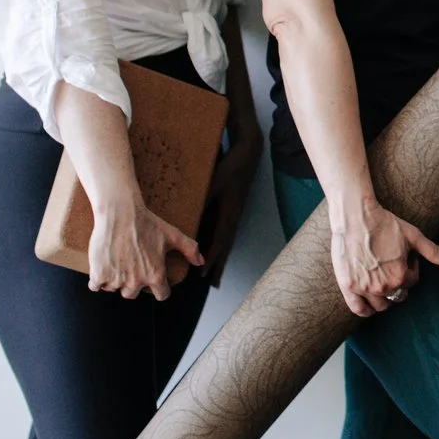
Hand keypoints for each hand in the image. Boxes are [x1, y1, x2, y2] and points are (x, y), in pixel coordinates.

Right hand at [86, 188, 204, 302]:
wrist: (120, 213)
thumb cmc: (147, 223)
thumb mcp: (173, 235)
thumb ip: (190, 249)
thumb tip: (200, 262)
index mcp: (155, 275)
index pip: (161, 295)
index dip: (159, 288)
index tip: (154, 282)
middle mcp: (136, 282)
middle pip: (133, 294)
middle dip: (133, 283)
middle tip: (131, 266)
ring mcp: (116, 280)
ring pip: (114, 289)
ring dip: (115, 280)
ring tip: (117, 262)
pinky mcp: (99, 275)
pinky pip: (96, 286)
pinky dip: (98, 279)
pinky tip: (102, 267)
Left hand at [197, 133, 261, 288]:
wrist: (248, 154)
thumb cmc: (230, 167)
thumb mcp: (213, 183)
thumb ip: (203, 199)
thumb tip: (190, 216)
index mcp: (229, 213)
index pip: (219, 242)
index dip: (211, 259)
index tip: (203, 274)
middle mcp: (234, 217)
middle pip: (226, 247)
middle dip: (220, 265)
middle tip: (214, 284)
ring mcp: (235, 214)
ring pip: (227, 241)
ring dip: (221, 257)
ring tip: (216, 272)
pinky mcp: (234, 209)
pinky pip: (227, 232)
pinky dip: (221, 245)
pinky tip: (217, 248)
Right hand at [331, 194, 438, 317]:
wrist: (356, 217)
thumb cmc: (385, 224)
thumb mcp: (413, 236)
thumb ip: (434, 252)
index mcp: (400, 276)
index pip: (412, 282)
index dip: (410, 268)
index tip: (403, 256)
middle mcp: (383, 286)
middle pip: (398, 296)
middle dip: (399, 284)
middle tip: (391, 266)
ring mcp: (364, 288)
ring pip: (381, 306)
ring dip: (385, 297)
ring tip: (380, 279)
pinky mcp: (348, 287)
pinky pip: (359, 309)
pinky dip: (366, 310)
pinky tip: (370, 303)